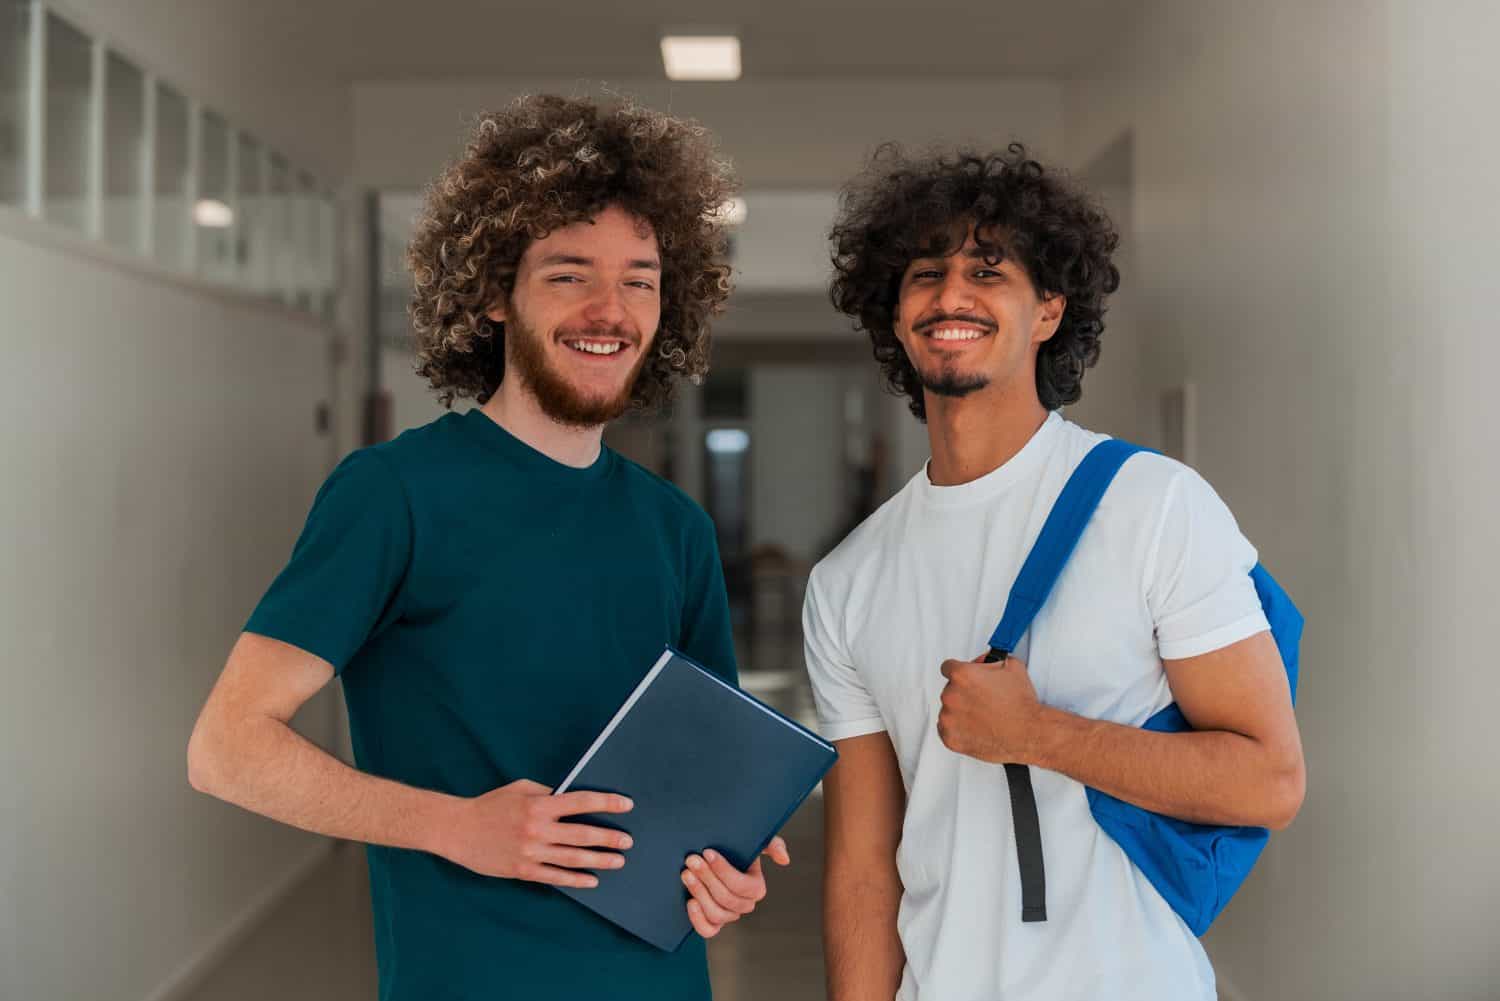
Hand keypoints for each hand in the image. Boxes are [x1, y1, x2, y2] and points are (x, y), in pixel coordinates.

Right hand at [438, 779, 634, 887]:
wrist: (457, 829)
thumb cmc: (490, 805)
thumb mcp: (520, 789)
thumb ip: (547, 793)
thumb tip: (573, 799)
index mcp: (538, 805)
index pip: (581, 801)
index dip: (606, 802)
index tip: (627, 804)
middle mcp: (537, 829)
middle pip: (582, 834)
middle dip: (609, 837)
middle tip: (628, 841)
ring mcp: (530, 852)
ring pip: (572, 858)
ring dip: (599, 860)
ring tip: (618, 860)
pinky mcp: (522, 870)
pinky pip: (555, 877)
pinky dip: (576, 880)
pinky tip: (592, 880)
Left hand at [681, 836, 790, 938]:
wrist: (708, 857)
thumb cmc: (734, 847)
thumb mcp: (754, 841)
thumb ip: (772, 844)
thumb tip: (784, 860)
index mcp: (756, 887)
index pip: (742, 886)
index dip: (724, 871)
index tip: (708, 852)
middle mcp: (744, 905)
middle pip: (727, 899)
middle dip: (707, 878)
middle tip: (691, 860)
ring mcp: (728, 915)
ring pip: (717, 914)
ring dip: (699, 893)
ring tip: (686, 874)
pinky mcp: (712, 922)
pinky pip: (708, 930)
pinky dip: (698, 919)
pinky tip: (690, 901)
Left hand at [937, 655, 1044, 763]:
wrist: (1029, 733)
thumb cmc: (1021, 704)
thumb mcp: (1011, 666)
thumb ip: (991, 659)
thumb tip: (983, 661)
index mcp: (962, 675)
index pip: (948, 667)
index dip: (959, 671)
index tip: (964, 678)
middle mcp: (951, 695)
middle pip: (949, 689)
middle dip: (963, 693)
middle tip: (982, 699)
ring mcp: (948, 718)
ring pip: (947, 710)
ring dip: (960, 711)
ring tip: (982, 716)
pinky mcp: (950, 738)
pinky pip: (946, 730)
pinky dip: (958, 729)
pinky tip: (975, 727)